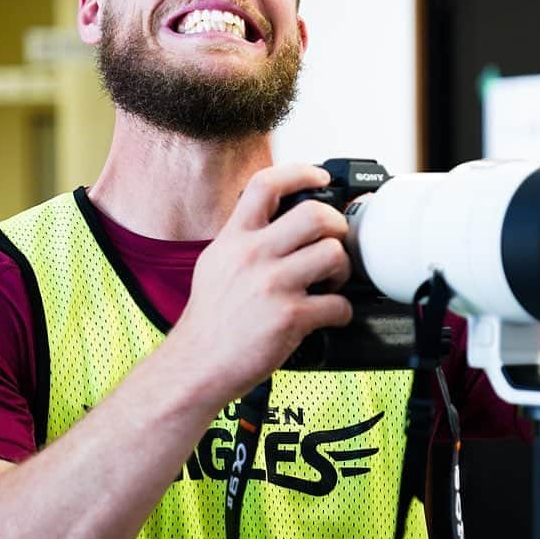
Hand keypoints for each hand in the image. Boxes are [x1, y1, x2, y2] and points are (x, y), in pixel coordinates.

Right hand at [168, 163, 352, 404]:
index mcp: (234, 238)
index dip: (301, 173)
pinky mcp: (290, 318)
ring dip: (343, 269)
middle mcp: (252, 256)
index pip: (266, 185)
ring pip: (334, 254)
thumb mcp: (215, 263)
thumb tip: (278, 221)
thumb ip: (244, 239)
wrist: (196, 365)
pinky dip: (342, 312)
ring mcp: (272, 286)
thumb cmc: (209, 320)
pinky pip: (338, 304)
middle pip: (315, 215)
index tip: (321, 178)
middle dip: (337, 226)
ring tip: (330, 282)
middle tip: (335, 241)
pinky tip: (328, 316)